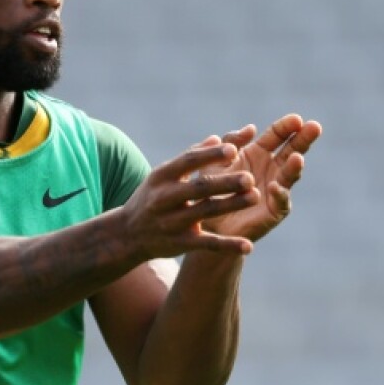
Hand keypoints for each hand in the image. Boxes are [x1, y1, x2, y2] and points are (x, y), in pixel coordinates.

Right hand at [120, 138, 264, 258]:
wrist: (127, 234)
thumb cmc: (153, 196)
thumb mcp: (163, 174)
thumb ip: (191, 156)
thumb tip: (216, 138)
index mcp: (162, 176)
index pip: (188, 161)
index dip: (210, 155)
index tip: (233, 149)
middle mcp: (165, 197)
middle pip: (199, 188)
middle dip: (224, 182)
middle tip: (250, 177)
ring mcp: (172, 222)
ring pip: (205, 212)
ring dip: (231, 205)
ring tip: (256, 197)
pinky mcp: (179, 244)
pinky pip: (207, 244)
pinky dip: (228, 246)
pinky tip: (248, 245)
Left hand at [202, 114, 321, 242]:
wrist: (207, 221)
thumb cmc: (211, 188)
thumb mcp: (217, 160)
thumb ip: (232, 141)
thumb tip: (251, 127)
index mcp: (258, 152)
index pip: (276, 135)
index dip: (286, 126)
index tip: (297, 119)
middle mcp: (271, 168)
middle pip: (292, 150)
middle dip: (303, 139)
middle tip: (315, 127)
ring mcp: (276, 189)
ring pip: (289, 175)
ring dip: (294, 167)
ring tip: (297, 159)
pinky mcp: (275, 210)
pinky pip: (281, 201)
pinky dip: (279, 194)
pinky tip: (275, 187)